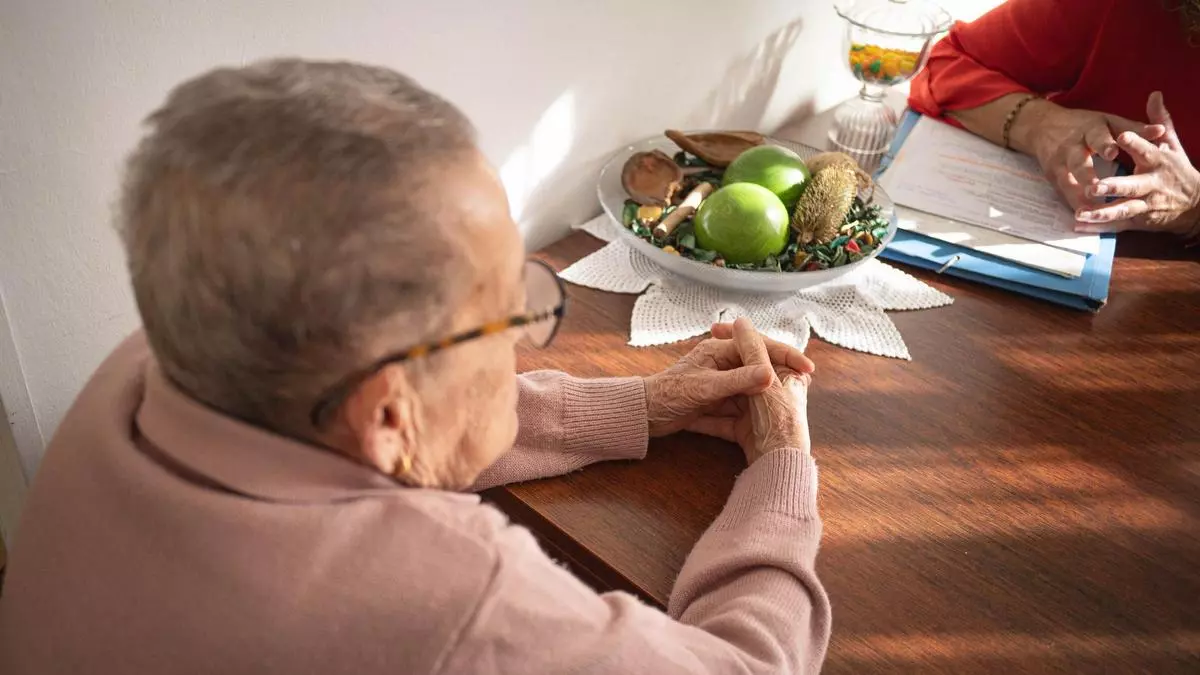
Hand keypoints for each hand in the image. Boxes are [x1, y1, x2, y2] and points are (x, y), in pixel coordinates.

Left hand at [643, 320, 814, 437]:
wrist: (642, 416)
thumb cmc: (669, 396)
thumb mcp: (707, 389)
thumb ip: (738, 380)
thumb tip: (769, 373)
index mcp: (720, 350)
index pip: (761, 347)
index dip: (786, 356)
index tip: (808, 369)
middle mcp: (722, 362)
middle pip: (760, 366)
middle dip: (782, 375)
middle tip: (807, 387)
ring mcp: (720, 381)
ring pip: (752, 386)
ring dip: (769, 395)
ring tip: (794, 406)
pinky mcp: (715, 400)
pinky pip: (741, 403)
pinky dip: (754, 409)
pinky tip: (771, 417)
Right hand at [1015, 99, 1161, 219]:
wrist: (1042, 125)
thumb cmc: (1084, 124)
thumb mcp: (1108, 122)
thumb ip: (1134, 130)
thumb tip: (1161, 132)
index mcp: (1090, 129)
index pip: (1097, 137)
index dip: (1104, 145)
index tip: (1113, 153)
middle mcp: (1072, 146)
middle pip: (1078, 161)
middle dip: (1085, 175)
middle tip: (1096, 187)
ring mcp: (1059, 163)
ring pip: (1067, 181)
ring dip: (1077, 196)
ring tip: (1089, 210)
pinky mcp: (1052, 175)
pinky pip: (1062, 192)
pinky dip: (1072, 203)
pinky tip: (1082, 215)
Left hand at [1075, 92, 1199, 235]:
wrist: (1195, 205)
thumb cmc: (1177, 170)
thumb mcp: (1172, 144)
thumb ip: (1159, 121)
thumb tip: (1154, 94)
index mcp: (1158, 162)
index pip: (1147, 150)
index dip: (1135, 143)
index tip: (1121, 136)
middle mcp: (1152, 184)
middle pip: (1132, 186)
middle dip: (1113, 187)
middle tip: (1093, 187)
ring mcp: (1145, 205)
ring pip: (1123, 209)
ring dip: (1101, 212)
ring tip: (1080, 213)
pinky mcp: (1139, 220)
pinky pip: (1117, 224)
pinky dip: (1098, 227)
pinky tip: (1079, 226)